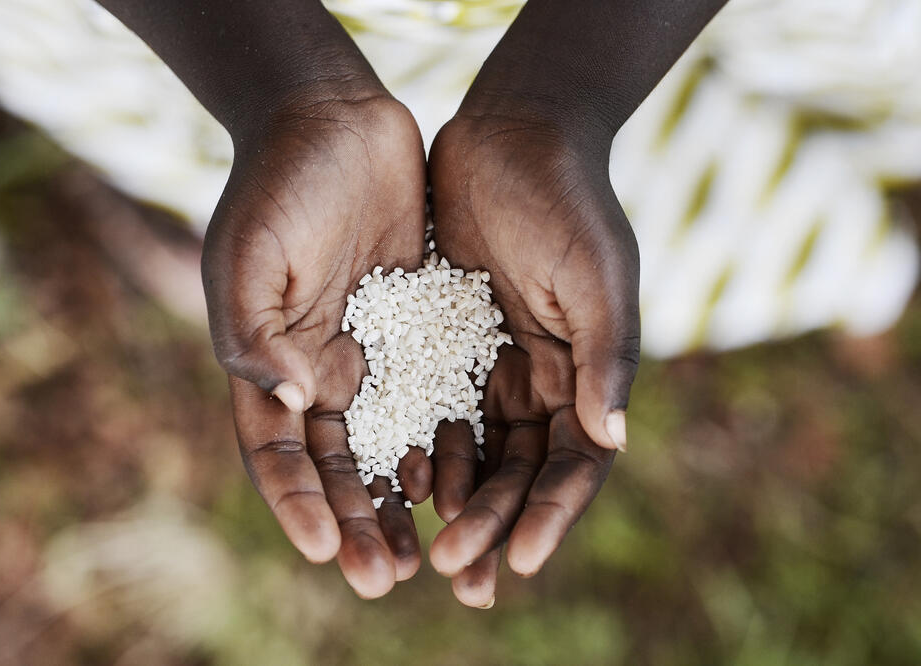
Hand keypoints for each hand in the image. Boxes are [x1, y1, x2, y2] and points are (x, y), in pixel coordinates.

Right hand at [201, 88, 428, 598]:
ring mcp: (375, 353)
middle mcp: (322, 371)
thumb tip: (289, 400)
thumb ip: (253, 335)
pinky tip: (469, 478)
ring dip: (409, 498)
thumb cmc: (275, 187)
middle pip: (339, 466)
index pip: (278, 453)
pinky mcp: (423, 329)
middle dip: (360, 522)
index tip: (325, 549)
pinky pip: (439, 395)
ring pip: (393, 443)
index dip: (296, 504)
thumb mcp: (247, 258)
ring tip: (435, 551)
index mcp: (270, 365)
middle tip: (385, 576)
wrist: (332, 122)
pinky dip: (450, 440)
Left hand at [426, 106, 640, 606]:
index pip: (573, 462)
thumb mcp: (596, 274)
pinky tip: (396, 482)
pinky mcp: (444, 340)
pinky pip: (431, 407)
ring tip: (424, 552)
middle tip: (456, 574)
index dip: (552, 515)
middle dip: (494, 524)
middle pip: (520, 472)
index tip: (518, 561)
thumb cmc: (568, 201)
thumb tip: (612, 440)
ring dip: (455, 503)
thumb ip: (605, 355)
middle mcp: (542, 380)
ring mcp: (492, 363)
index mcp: (585, 373)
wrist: (515, 135)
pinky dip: (418, 448)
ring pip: (474, 451)